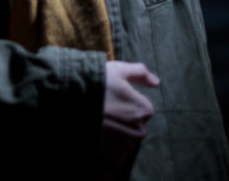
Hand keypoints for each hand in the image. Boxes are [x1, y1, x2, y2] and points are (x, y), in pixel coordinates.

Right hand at [99, 61, 159, 178]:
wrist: (72, 100)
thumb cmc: (97, 82)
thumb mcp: (119, 70)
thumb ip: (140, 73)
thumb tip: (156, 82)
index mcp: (143, 109)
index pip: (141, 107)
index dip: (125, 100)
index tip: (112, 96)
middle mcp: (139, 130)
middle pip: (133, 124)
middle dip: (121, 117)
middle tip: (103, 108)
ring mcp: (127, 145)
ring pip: (124, 138)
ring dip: (114, 132)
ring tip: (98, 120)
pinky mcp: (113, 157)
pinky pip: (114, 154)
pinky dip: (107, 146)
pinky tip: (96, 133)